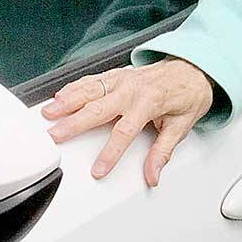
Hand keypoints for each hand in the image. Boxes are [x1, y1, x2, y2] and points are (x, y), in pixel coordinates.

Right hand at [41, 58, 213, 185]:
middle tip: (55, 135)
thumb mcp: (182, 126)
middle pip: (98, 108)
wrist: (192, 67)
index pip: (124, 131)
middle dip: (74, 122)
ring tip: (49, 112)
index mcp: (149, 102)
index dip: (110, 152)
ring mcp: (122, 79)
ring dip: (67, 100)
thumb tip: (153, 174)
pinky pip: (92, 79)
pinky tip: (60, 94)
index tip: (98, 169)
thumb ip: (163, 151)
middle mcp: (131, 89)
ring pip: (90, 90)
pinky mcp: (117, 75)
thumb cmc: (187, 94)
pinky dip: (74, 86)